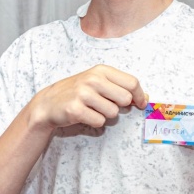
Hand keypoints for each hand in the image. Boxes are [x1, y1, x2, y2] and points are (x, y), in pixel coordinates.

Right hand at [28, 65, 147, 130]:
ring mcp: (83, 94)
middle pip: (125, 99)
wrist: (49, 102)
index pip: (132, 82)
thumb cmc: (78, 92)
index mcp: (101, 70)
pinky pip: (100, 122)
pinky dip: (95, 122)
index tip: (140, 104)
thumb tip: (145, 98)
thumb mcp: (97, 82)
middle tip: (106, 104)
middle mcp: (92, 79)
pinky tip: (84, 115)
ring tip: (92, 109)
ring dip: (105, 115)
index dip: (139, 95)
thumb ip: (120, 87)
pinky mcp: (76, 110)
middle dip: (120, 106)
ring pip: (113, 113)